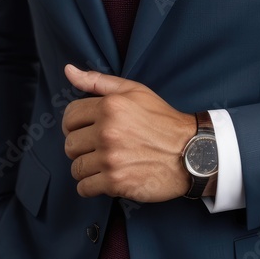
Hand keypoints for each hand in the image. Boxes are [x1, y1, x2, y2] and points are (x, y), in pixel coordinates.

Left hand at [62, 65, 195, 201]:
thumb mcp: (134, 91)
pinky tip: (106, 178)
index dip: (76, 124)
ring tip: (105, 163)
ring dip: (87, 168)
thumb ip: (97, 81)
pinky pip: (84, 188)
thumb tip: (68, 71)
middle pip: (70, 144)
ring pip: (76, 168)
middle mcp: (107, 132)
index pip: (69, 116)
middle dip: (82, 147)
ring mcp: (111, 158)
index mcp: (109, 106)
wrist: (191, 153)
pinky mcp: (115, 182)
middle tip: (99, 148)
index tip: (88, 130)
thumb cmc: (162, 120)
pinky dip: (91, 186)